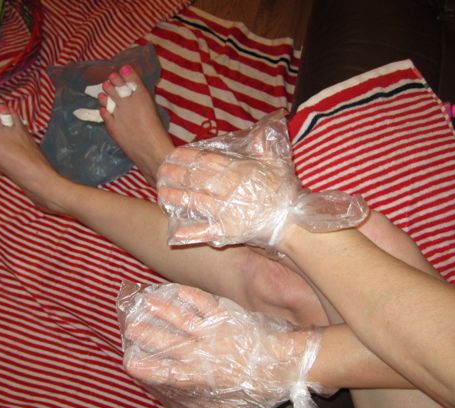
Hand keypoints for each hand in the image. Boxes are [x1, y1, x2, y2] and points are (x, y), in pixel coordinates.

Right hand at [117, 281, 333, 407]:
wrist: (284, 365)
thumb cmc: (259, 387)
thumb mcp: (233, 403)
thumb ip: (209, 405)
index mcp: (205, 377)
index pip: (172, 373)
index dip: (150, 369)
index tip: (130, 363)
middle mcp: (206, 353)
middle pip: (172, 343)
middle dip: (149, 336)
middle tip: (129, 327)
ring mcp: (215, 333)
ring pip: (184, 321)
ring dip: (164, 312)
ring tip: (146, 301)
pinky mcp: (227, 319)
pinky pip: (206, 306)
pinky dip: (191, 297)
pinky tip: (178, 290)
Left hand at [157, 147, 298, 246]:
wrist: (294, 222)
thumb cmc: (286, 193)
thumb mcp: (278, 163)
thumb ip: (266, 146)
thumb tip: (263, 128)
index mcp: (238, 171)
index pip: (206, 160)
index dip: (187, 157)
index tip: (173, 155)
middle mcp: (228, 189)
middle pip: (194, 179)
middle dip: (175, 175)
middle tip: (160, 172)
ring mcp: (226, 211)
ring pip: (194, 202)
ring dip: (175, 198)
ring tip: (161, 195)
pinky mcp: (227, 231)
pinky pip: (204, 231)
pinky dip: (189, 231)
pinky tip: (174, 229)